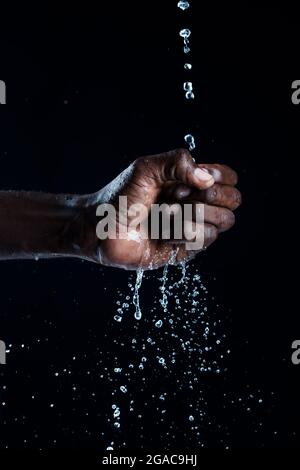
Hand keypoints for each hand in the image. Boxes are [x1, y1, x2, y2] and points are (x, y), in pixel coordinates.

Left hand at [83, 149, 240, 269]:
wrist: (101, 228)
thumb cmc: (120, 195)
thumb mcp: (146, 168)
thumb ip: (178, 162)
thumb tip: (208, 178)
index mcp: (190, 182)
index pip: (228, 178)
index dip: (220, 177)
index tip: (198, 177)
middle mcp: (195, 204)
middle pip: (233, 201)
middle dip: (211, 197)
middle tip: (179, 195)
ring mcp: (192, 228)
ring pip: (221, 222)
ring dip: (190, 215)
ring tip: (162, 214)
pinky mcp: (185, 250)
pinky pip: (202, 240)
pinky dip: (181, 232)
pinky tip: (161, 232)